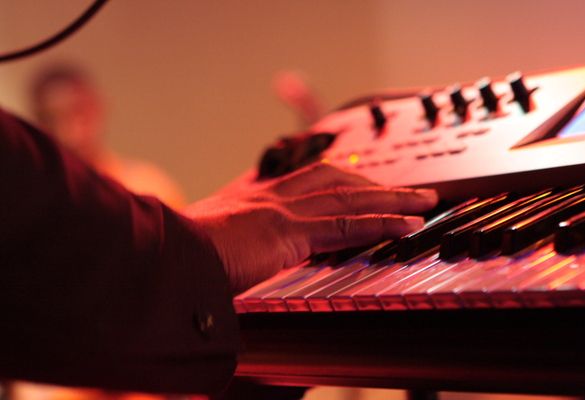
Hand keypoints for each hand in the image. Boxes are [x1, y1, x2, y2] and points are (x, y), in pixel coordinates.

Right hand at [185, 163, 437, 293]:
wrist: (159, 260)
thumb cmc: (177, 260)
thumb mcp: (207, 248)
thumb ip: (232, 251)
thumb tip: (235, 264)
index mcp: (254, 202)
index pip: (305, 181)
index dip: (339, 179)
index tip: (362, 182)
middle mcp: (272, 199)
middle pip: (335, 180)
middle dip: (374, 184)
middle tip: (405, 190)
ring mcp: (282, 212)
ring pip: (350, 197)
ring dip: (392, 198)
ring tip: (424, 202)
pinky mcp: (289, 232)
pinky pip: (348, 225)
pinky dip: (382, 222)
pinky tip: (408, 224)